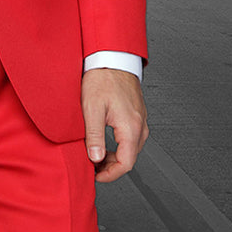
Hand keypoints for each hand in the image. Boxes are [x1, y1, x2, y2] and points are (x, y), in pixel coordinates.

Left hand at [81, 68, 147, 182]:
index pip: (126, 164)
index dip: (110, 174)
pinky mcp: (136, 113)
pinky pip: (131, 136)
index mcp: (130, 127)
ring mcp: (140, 119)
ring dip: (114, 155)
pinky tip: (104, 139)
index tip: (96, 175)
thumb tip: (95, 158)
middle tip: (92, 165)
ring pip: (131, 148)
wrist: (111, 57)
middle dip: (110, 166)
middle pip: (129, 158)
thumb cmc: (102, 78)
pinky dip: (118, 144)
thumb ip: (94, 136)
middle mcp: (140, 125)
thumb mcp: (92, 108)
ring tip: (95, 152)